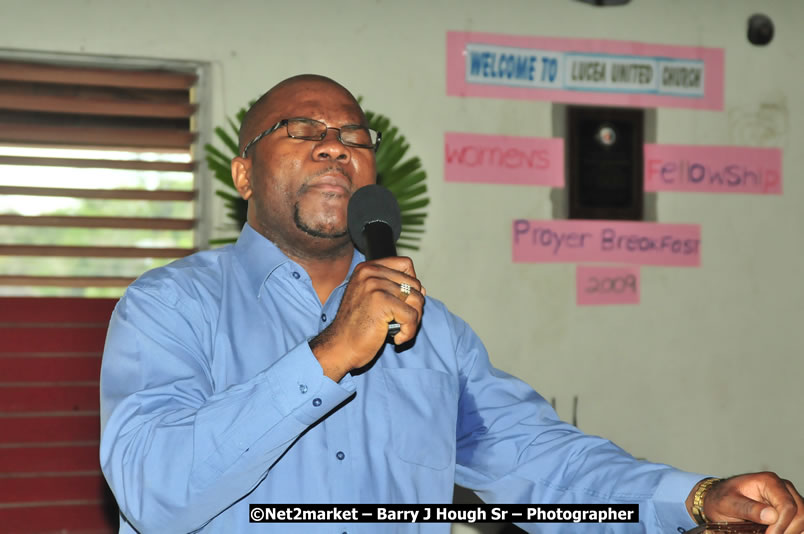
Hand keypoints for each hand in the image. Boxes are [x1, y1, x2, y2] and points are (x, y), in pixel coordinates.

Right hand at [309, 256, 424, 380]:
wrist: (340, 347)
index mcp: (367, 268)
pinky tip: (397, 338)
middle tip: (401, 322)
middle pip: (415, 284)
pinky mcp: (381, 302)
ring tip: (399, 330)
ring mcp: (375, 286)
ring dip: (413, 321)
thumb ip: (394, 289)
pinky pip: (412, 316)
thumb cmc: (357, 327)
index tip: (403, 302)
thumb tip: (422, 289)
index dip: (412, 284)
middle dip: (414, 307)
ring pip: (417, 300)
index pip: (405, 264)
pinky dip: (409, 332)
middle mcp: (370, 273)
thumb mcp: (372, 299)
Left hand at [688, 473, 803, 533]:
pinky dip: (791, 531)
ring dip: (790, 532)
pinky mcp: (789, 510)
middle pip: (800, 514)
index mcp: (769, 481)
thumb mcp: (727, 503)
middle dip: (787, 531)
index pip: (787, 506)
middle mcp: (783, 488)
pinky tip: (776, 532)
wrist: (719, 499)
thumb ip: (747, 508)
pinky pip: (799, 524)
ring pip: (802, 520)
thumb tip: (772, 515)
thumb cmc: (722, 498)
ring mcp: (788, 498)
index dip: (781, 525)